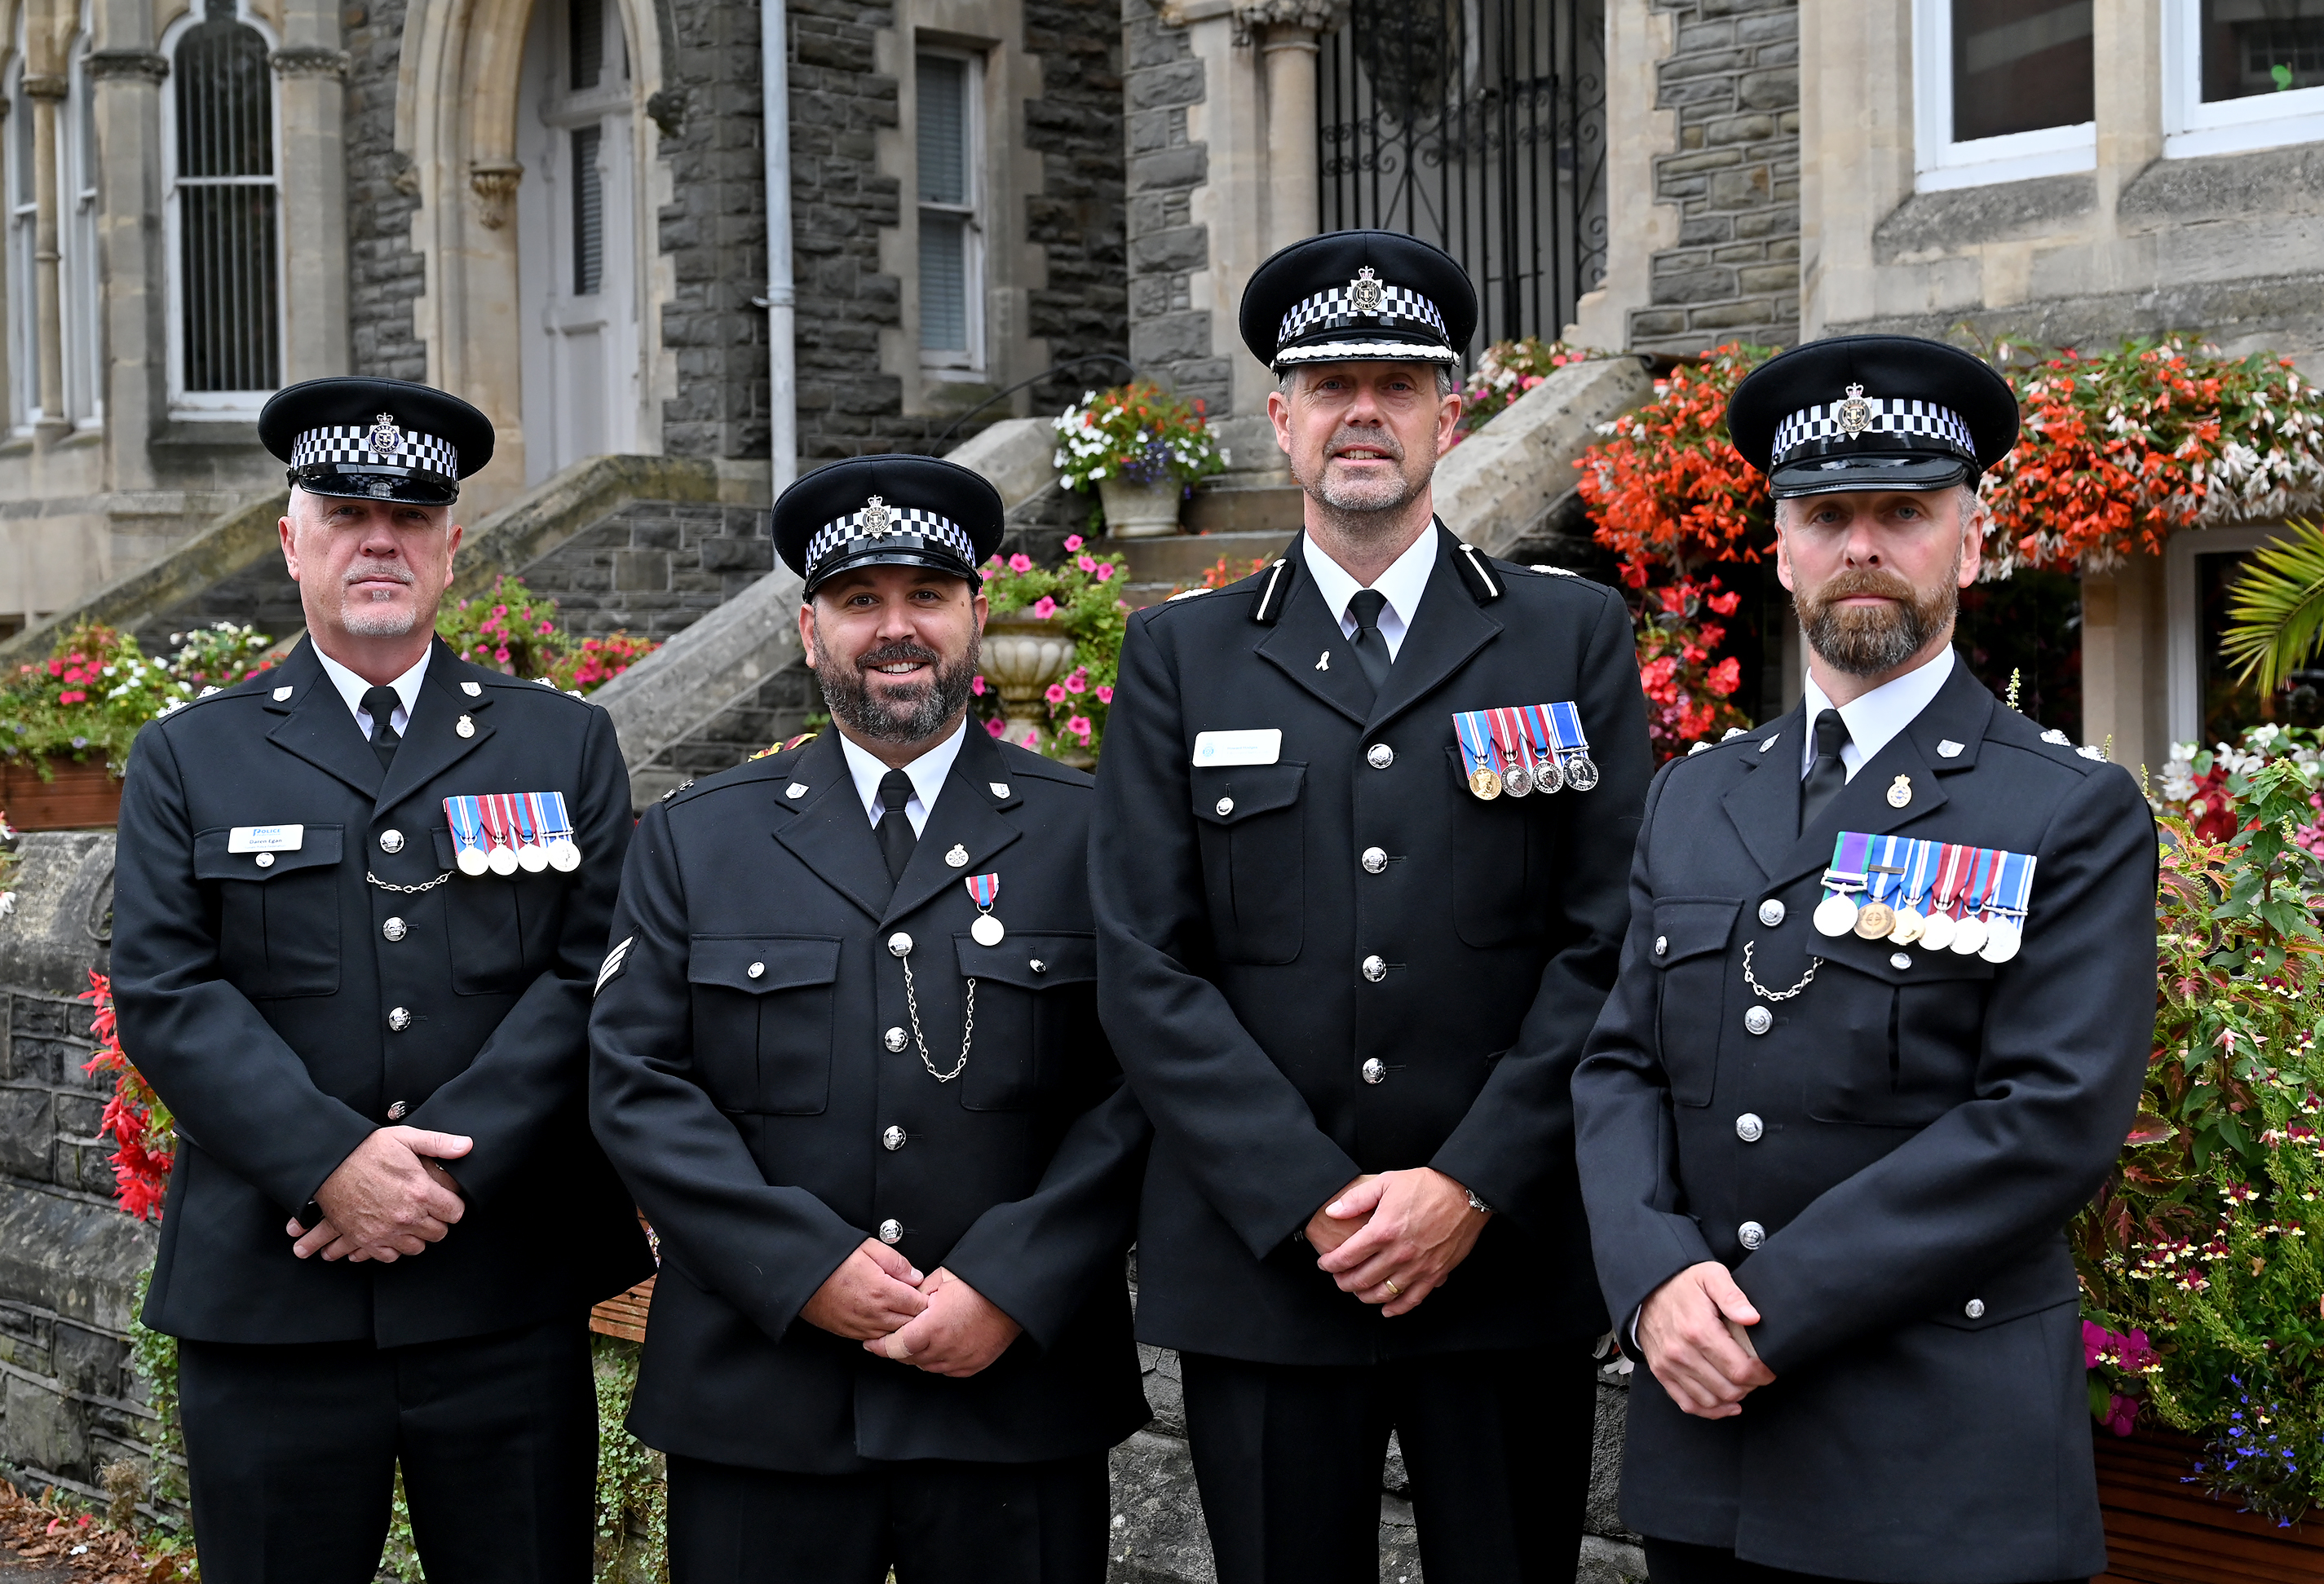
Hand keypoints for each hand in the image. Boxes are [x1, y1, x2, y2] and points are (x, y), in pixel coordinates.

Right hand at [298, 1127, 471, 1260]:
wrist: (328, 1163)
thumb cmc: (366, 1149)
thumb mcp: (406, 1137)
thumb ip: (440, 1143)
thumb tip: (466, 1146)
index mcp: (420, 1192)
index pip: (455, 1213)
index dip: (453, 1206)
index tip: (446, 1201)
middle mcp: (406, 1216)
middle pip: (438, 1233)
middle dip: (437, 1222)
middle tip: (429, 1211)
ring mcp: (385, 1231)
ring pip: (416, 1247)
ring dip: (417, 1236)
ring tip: (412, 1222)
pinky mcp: (365, 1239)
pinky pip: (389, 1256)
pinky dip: (392, 1248)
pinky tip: (392, 1233)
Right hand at [802, 1239, 927, 1340]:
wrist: (803, 1275)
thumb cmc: (834, 1260)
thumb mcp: (870, 1248)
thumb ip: (898, 1263)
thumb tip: (916, 1276)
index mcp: (883, 1292)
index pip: (919, 1305)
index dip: (927, 1300)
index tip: (928, 1295)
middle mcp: (874, 1314)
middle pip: (910, 1324)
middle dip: (919, 1316)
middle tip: (920, 1304)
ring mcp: (862, 1326)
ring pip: (894, 1335)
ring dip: (902, 1326)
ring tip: (903, 1312)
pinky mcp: (850, 1332)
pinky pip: (876, 1339)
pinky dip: (884, 1332)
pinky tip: (885, 1321)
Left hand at [865, 1268, 1022, 1377]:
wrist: (1011, 1294)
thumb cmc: (978, 1283)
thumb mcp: (940, 1280)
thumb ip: (916, 1297)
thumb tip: (903, 1305)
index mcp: (932, 1327)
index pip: (896, 1347)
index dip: (880, 1346)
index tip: (871, 1343)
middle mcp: (944, 1349)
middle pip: (909, 1358)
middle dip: (899, 1348)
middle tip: (895, 1336)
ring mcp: (960, 1360)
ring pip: (926, 1366)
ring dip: (919, 1355)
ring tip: (921, 1337)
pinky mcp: (973, 1365)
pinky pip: (946, 1369)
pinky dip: (938, 1360)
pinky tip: (940, 1345)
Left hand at [1312, 1167, 1487, 1316]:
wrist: (1465, 1193)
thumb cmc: (1427, 1185)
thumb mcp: (1387, 1182)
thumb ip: (1356, 1199)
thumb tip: (1332, 1212)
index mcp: (1383, 1231)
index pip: (1347, 1256)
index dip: (1330, 1264)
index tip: (1325, 1264)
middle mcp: (1398, 1254)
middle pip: (1361, 1279)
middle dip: (1344, 1282)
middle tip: (1338, 1279)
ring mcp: (1417, 1267)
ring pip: (1383, 1293)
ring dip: (1365, 1296)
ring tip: (1357, 1291)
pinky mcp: (1435, 1274)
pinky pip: (1412, 1300)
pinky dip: (1396, 1308)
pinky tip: (1386, 1309)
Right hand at [1637, 1262, 1776, 1418]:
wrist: (1646, 1290)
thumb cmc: (1683, 1285)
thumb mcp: (1711, 1276)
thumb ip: (1733, 1295)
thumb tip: (1752, 1317)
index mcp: (1699, 1330)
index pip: (1740, 1369)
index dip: (1762, 1375)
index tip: (1769, 1369)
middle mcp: (1682, 1353)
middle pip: (1728, 1389)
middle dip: (1750, 1386)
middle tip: (1758, 1375)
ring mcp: (1670, 1366)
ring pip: (1711, 1400)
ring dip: (1733, 1398)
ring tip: (1743, 1385)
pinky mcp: (1662, 1373)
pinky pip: (1688, 1404)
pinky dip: (1711, 1410)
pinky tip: (1726, 1405)